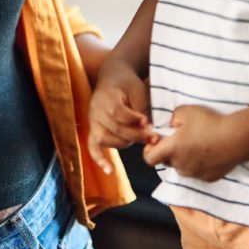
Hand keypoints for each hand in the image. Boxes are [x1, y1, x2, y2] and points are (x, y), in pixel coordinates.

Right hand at [87, 55, 156, 172]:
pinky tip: (109, 171)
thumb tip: (149, 128)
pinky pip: (93, 147)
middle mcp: (96, 110)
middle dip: (137, 135)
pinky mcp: (94, 130)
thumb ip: (141, 107)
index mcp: (107, 97)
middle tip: (155, 138)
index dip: (134, 120)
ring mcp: (94, 121)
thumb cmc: (127, 84)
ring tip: (142, 139)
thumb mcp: (137, 89)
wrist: (112, 77)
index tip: (148, 123)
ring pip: (108, 139)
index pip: (119, 113)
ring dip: (126, 142)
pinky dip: (99, 159)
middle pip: (116, 128)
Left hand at [142, 105, 241, 181]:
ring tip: (196, 145)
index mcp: (172, 149)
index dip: (149, 150)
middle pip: (166, 162)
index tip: (158, 141)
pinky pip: (197, 172)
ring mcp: (195, 174)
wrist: (236, 138)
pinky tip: (208, 152)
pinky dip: (198, 165)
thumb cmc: (209, 123)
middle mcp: (181, 165)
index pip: (149, 158)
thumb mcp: (185, 112)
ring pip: (182, 168)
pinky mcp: (208, 178)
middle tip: (180, 139)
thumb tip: (169, 126)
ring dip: (183, 159)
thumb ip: (171, 118)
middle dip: (168, 152)